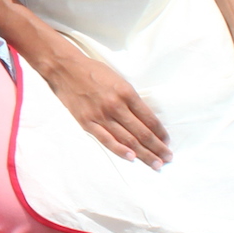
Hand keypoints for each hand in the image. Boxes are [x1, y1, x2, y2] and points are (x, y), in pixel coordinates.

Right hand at [42, 49, 172, 167]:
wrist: (65, 68)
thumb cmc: (94, 72)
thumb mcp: (118, 79)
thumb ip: (131, 99)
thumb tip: (145, 120)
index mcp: (126, 93)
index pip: (150, 119)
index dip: (161, 133)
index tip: (167, 142)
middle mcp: (116, 106)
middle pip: (142, 133)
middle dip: (157, 148)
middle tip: (168, 159)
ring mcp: (101, 115)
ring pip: (128, 140)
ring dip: (144, 154)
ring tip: (156, 164)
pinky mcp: (87, 122)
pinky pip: (106, 140)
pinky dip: (120, 150)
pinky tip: (132, 158)